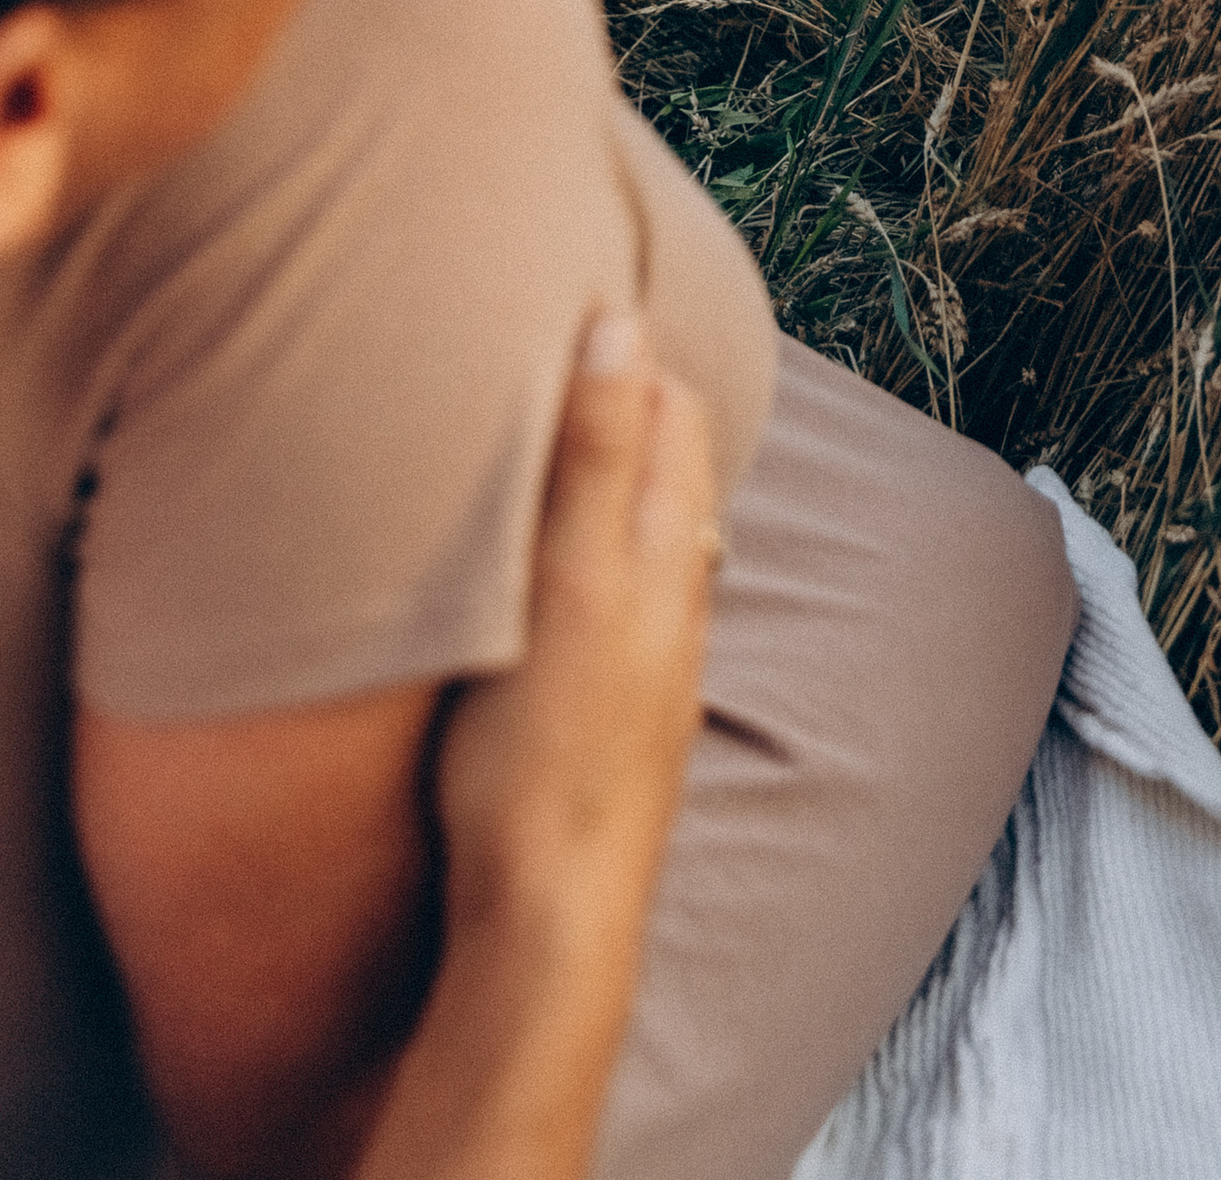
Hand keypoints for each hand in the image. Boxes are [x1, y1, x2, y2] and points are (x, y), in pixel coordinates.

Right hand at [433, 314, 716, 936]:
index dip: (631, 351)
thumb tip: (620, 326)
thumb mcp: (563, 583)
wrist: (554, 922)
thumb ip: (591, 455)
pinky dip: (600, 553)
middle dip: (631, 403)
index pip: (674, 410)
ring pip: (650, 536)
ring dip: (614, 480)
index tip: (572, 299)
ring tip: (555, 443)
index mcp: (663, 554)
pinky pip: (625, 601)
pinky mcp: (620, 716)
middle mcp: (676, 601)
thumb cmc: (544, 753)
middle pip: (671, 467)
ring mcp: (652, 664)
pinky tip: (561, 576)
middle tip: (561, 353)